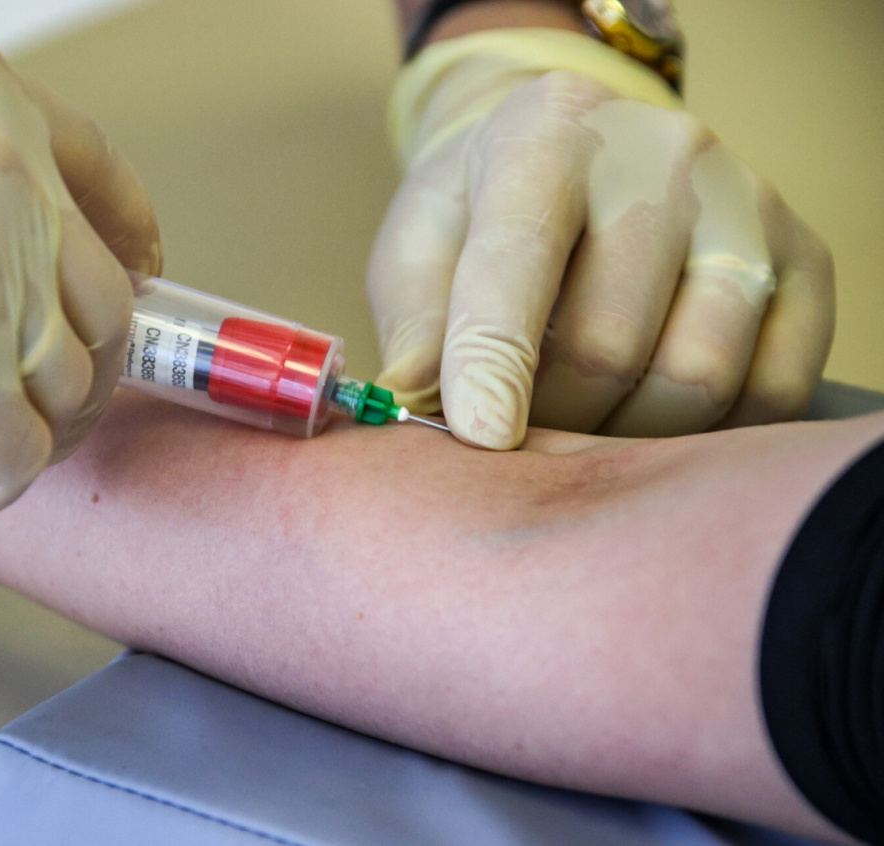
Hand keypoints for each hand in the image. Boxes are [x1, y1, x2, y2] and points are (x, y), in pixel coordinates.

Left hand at [368, 30, 833, 448]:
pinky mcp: (804, 261)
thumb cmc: (478, 213)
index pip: (519, 261)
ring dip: (624, 435)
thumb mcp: (419, 248)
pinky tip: (649, 422)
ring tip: (579, 425)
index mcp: (547, 134)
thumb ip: (415, 322)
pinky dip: (706, 437)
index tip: (481, 438)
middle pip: (608, 344)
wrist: (572, 154)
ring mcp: (747, 204)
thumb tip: (411, 405)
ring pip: (696, 376)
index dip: (494, 361)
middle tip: (518, 432)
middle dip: (550, 417)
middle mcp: (662, 155)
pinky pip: (772, 391)